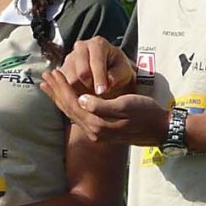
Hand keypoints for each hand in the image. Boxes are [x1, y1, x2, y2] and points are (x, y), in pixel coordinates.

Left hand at [40, 70, 168, 145]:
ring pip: (72, 113)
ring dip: (60, 98)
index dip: (61, 87)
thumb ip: (102, 106)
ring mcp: (97, 133)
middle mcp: (94, 132)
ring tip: (48, 86)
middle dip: (56, 92)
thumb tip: (81, 99)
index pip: (73, 104)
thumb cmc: (146, 113)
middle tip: (44, 76)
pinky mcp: (101, 131)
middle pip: (68, 109)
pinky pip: (79, 116)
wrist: (160, 129)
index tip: (53, 72)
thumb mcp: (125, 106)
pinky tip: (67, 98)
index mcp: (98, 125)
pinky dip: (70, 105)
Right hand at [58, 37, 135, 97]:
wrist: (109, 70)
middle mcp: (80, 48)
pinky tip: (84, 97)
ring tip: (93, 96)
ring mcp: (69, 59)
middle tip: (99, 95)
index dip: (99, 78)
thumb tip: (108, 81)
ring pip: (69, 82)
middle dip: (90, 87)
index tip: (102, 91)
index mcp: (97, 44)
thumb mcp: (124, 70)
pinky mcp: (62, 71)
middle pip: (79, 73)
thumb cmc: (117, 69)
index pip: (94, 62)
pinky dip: (74, 94)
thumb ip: (117, 75)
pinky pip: (63, 86)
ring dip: (81, 93)